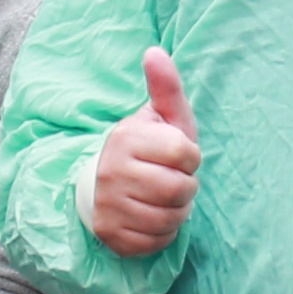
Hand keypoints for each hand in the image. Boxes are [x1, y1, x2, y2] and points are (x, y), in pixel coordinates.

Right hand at [86, 47, 200, 259]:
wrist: (102, 185)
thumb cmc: (146, 148)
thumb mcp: (160, 117)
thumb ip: (166, 87)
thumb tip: (155, 52)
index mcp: (126, 138)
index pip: (185, 154)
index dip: (190, 158)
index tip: (178, 156)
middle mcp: (112, 172)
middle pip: (180, 190)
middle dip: (187, 187)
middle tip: (173, 180)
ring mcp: (108, 206)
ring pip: (170, 219)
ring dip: (177, 211)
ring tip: (164, 199)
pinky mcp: (111, 235)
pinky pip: (158, 241)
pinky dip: (164, 233)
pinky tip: (153, 217)